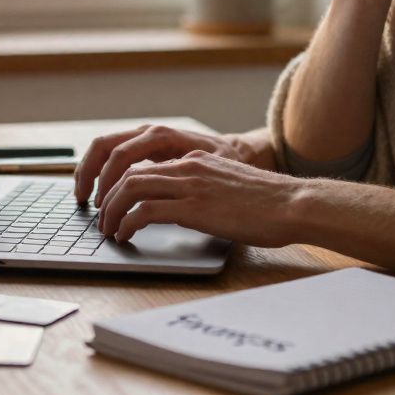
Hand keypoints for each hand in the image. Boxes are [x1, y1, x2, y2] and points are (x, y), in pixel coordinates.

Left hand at [96, 152, 304, 246]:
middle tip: (102, 218)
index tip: (112, 201)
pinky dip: (129, 223)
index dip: (120, 183)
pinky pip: (146, 211)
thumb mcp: (227, 184)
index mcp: (194, 159)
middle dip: (107, 197)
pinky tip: (126, 236)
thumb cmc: (267, 203)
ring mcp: (190, 185)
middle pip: (129, 173)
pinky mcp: (194, 207)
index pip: (144, 164)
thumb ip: (203, 187)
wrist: (291, 204)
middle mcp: (187, 165)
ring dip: (112, 210)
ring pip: (131, 188)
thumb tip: (184, 207)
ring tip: (109, 230)